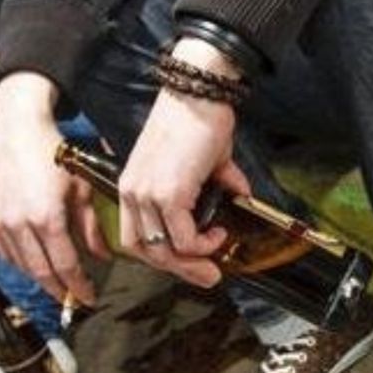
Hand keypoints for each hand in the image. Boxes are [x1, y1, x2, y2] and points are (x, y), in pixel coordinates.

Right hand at [0, 73, 109, 304]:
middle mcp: (20, 225)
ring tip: (60, 287)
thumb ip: (92, 227)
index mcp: (47, 218)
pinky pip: (7, 253)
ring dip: (42, 281)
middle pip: (41, 273)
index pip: (65, 266)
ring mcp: (1, 224)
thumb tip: (103, 256)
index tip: (90, 298)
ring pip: (22, 266)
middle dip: (61, 290)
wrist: (15, 131)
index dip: (79, 286)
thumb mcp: (83, 188)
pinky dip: (23, 265)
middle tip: (76, 300)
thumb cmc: (55, 154)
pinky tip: (37, 268)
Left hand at [118, 38, 250, 287]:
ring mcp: (147, 194)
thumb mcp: (207, 160)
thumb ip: (217, 182)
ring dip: (193, 262)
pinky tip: (219, 233)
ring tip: (217, 259)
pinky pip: (182, 237)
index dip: (162, 255)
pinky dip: (203, 243)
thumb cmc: (200, 119)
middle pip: (146, 252)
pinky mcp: (168, 194)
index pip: (136, 236)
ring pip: (163, 250)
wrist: (199, 95)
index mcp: (134, 185)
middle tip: (208, 276)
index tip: (191, 262)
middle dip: (179, 270)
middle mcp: (133, 192)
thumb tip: (239, 195)